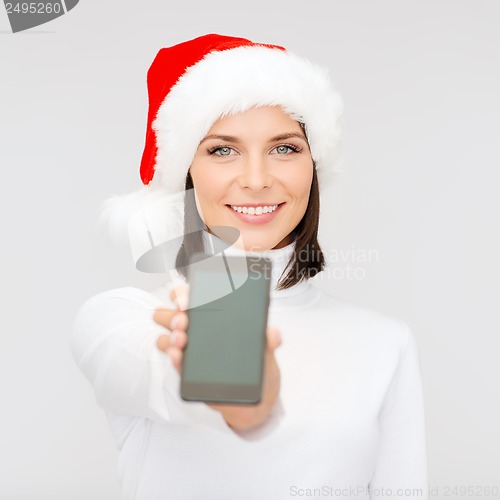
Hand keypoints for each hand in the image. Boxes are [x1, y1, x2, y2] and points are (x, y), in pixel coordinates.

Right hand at [153, 284, 281, 431]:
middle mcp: (197, 329)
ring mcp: (190, 349)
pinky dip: (173, 357)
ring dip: (172, 336)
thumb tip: (273, 332)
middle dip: (175, 315)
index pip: (191, 296)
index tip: (186, 299)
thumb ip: (269, 339)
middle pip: (173, 314)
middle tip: (184, 320)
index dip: (183, 293)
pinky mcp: (188, 369)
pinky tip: (179, 356)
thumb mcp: (266, 349)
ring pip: (167, 336)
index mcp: (214, 316)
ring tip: (182, 339)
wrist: (256, 395)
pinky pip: (173, 360)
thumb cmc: (257, 363)